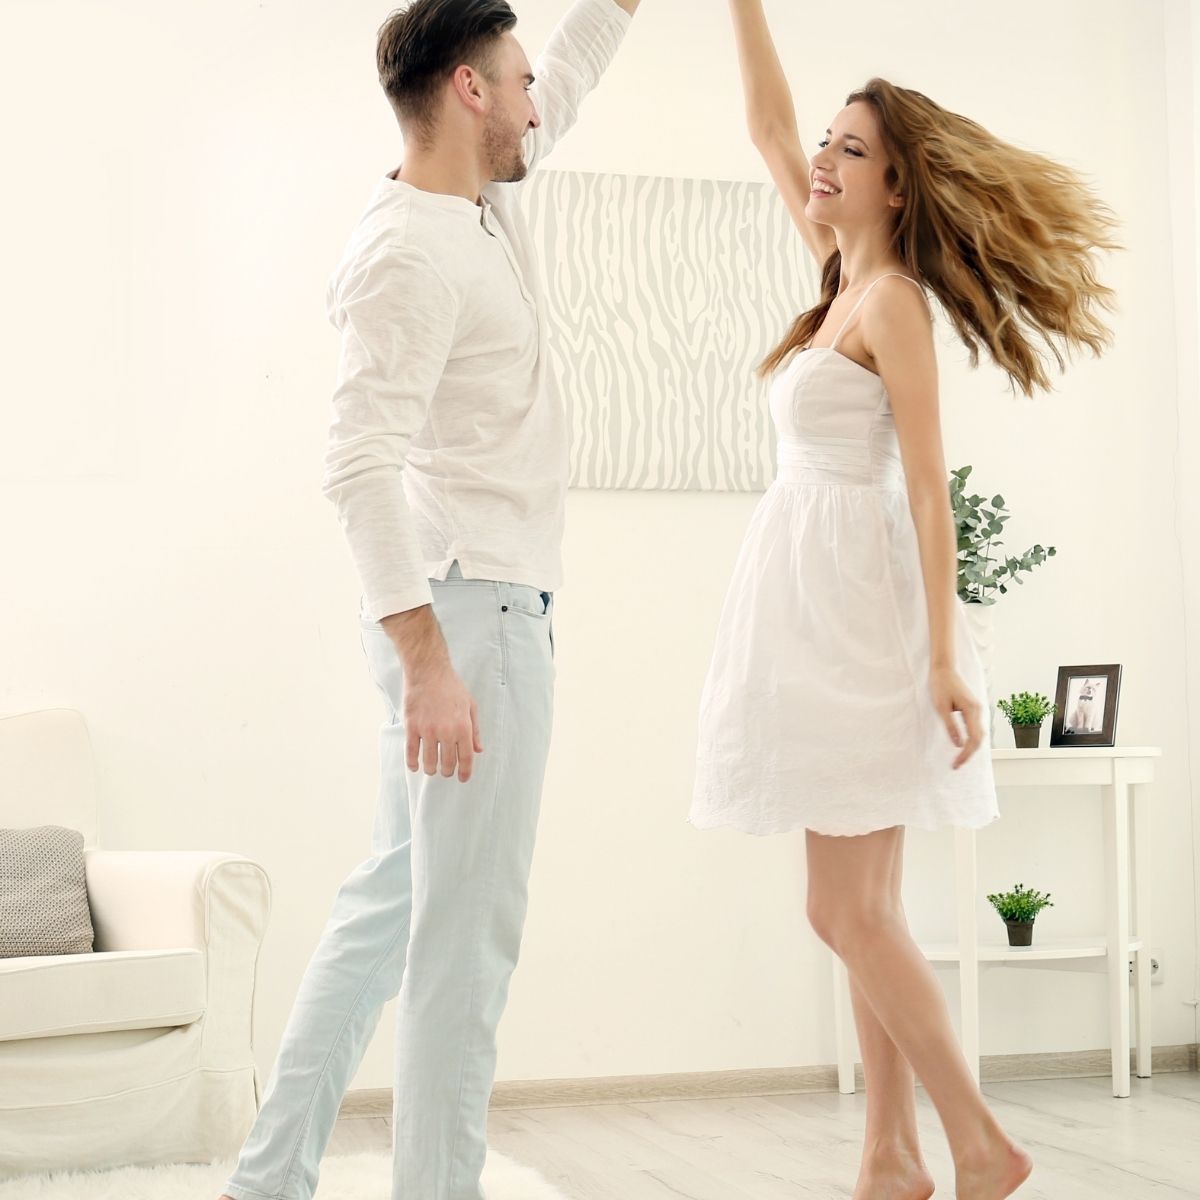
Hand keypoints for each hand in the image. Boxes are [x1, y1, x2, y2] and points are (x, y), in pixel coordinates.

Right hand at [402, 662, 483, 783]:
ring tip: (432, 769)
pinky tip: (415, 767)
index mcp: (463, 727)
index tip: (463, 778)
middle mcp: (446, 731)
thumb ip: (475, 730)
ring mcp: (427, 730)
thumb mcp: (471, 706)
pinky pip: (411, 751)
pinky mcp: (412, 727)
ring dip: (431, 769)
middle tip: (446, 772)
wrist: (428, 672)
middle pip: (447, 763)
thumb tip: (478, 750)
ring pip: (429, 761)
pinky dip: (413, 763)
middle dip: (448, 771)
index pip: (466, 757)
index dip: (465, 772)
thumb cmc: (451, 687)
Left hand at [929, 664, 983, 768]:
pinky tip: (963, 746)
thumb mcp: (941, 707)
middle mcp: (978, 710)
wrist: (943, 668)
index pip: (973, 739)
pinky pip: (975, 728)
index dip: (965, 754)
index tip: (956, 764)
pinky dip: (971, 739)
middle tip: (956, 765)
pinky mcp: (972, 708)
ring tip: (959, 759)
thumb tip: (957, 745)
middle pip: (979, 739)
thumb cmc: (940, 685)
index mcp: (971, 710)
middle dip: (969, 754)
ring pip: (978, 734)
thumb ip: (950, 726)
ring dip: (970, 748)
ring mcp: (977, 709)